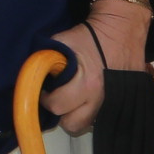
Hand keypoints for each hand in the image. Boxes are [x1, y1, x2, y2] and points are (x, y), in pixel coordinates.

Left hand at [41, 6, 146, 134]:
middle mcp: (102, 98)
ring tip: (74, 100)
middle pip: (73, 125)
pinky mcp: (124, 102)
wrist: (122, 28)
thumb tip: (30, 75)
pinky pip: (102, 117)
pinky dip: (92, 111)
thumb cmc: (90, 34)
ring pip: (89, 125)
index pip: (57, 106)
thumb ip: (44, 60)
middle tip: (59, 99)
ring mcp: (115, 102)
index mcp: (87, 83)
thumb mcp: (61, 42)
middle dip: (63, 114)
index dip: (45, 99)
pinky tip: (88, 98)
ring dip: (78, 115)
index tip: (45, 91)